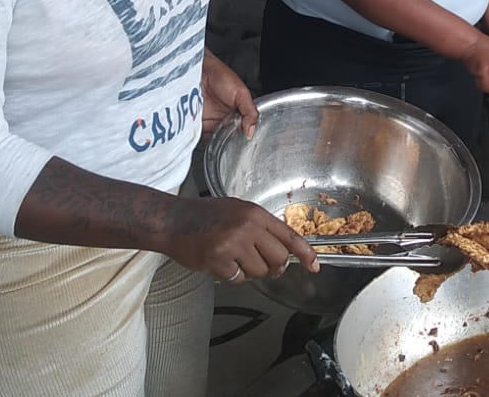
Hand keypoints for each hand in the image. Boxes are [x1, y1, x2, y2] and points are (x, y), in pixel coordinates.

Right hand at [157, 196, 319, 282]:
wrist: (174, 221)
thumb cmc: (205, 215)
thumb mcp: (239, 209)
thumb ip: (261, 225)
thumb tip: (283, 246)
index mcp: (255, 213)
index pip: (290, 236)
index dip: (306, 253)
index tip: (314, 265)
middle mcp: (247, 228)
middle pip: (279, 258)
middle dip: (275, 266)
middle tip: (262, 264)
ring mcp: (233, 244)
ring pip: (259, 271)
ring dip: (250, 271)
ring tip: (234, 258)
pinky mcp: (220, 261)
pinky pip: (239, 279)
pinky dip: (232, 276)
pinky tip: (221, 264)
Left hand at [201, 49, 257, 135]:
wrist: (199, 71)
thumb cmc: (220, 75)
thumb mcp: (242, 93)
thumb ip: (250, 112)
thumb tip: (251, 131)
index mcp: (239, 114)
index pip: (243, 132)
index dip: (244, 138)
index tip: (243, 140)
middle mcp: (225, 120)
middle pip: (230, 139)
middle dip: (230, 143)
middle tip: (230, 139)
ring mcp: (210, 123)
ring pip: (216, 141)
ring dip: (218, 143)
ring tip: (219, 136)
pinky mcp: (197, 125)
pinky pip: (202, 138)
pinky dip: (204, 141)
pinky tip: (208, 137)